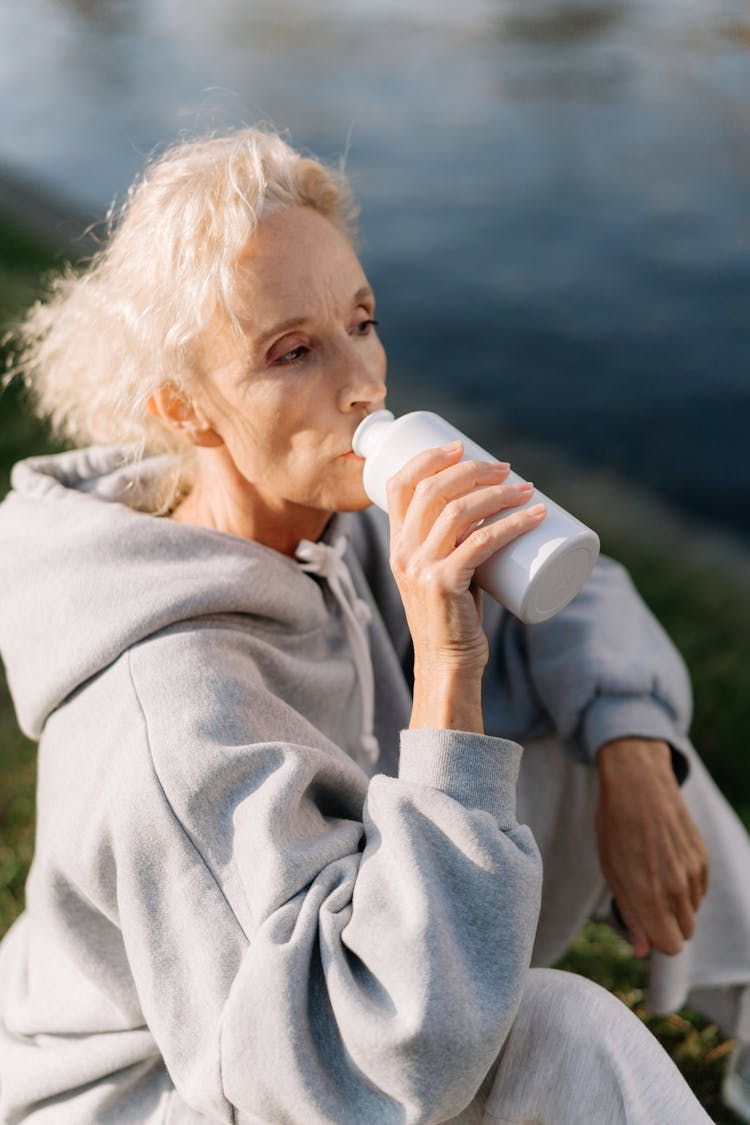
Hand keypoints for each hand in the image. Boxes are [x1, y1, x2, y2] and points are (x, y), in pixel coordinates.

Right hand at [387, 441, 545, 730]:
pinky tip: (535, 517)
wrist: (447, 662)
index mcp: (397, 544)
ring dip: (497, 492)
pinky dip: (512, 525)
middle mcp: (403, 552)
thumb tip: (494, 508)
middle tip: (506, 468)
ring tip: (526, 488)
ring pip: (458, 511)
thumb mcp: (441, 571)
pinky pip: (481, 542)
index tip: (461, 446)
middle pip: (434, 490)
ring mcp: (421, 568)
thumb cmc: (454, 614)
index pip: (398, 485)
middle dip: (473, 469)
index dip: (428, 458)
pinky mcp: (444, 584)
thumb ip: (455, 543)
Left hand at [595, 738, 709, 956]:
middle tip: (644, 896)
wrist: (638, 782)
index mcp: (649, 894)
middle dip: (666, 923)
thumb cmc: (615, 826)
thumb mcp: (611, 871)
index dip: (656, 941)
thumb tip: (641, 951)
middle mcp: (677, 887)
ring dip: (676, 902)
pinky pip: (700, 889)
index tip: (644, 925)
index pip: (670, 947)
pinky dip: (686, 884)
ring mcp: (694, 872)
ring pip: (693, 911)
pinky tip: (666, 859)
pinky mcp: (704, 858)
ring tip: (652, 871)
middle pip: (685, 933)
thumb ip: (630, 914)